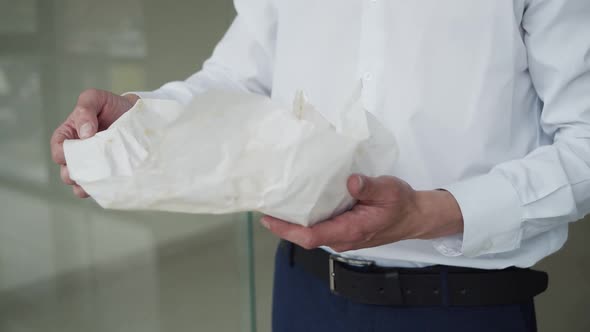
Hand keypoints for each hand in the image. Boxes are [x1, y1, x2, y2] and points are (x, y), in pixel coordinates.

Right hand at [50, 89, 138, 197]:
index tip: (74, 152)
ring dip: (86, 185)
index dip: (61, 154)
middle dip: (72, 174)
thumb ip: (85, 109)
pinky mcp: (108, 173)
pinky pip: (100, 187)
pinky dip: (102, 189)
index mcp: (69, 135)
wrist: (135, 115)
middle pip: (66, 171)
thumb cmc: (111, 106)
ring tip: (96, 182)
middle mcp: (78, 153)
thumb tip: (84, 133)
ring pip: (81, 183)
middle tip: (85, 171)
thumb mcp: (95, 98)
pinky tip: (107, 187)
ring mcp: (93, 165)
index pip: (58, 149)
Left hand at [260, 174, 463, 251]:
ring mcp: (342, 237)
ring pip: (311, 233)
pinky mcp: (344, 231)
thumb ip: (369, 186)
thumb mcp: (389, 190)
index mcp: (351, 230)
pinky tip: (297, 204)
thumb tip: (351, 181)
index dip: (287, 230)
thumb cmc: (402, 204)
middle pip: (305, 236)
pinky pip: (319, 227)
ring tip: (275, 203)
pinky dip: (305, 219)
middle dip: (283, 225)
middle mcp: (343, 238)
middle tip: (263, 206)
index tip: (268, 219)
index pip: (312, 236)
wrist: (414, 216)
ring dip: (292, 222)